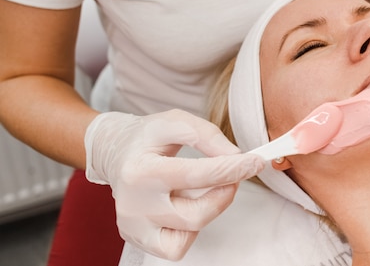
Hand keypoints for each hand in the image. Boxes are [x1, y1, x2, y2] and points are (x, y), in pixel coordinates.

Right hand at [84, 109, 264, 259]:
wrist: (114, 152)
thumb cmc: (146, 137)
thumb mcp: (174, 121)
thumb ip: (206, 135)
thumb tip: (236, 157)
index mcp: (140, 171)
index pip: (196, 175)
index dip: (232, 170)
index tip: (255, 163)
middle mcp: (133, 203)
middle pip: (196, 214)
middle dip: (224, 194)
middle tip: (232, 175)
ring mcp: (133, 225)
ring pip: (189, 233)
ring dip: (207, 210)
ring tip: (199, 188)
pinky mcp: (136, 237)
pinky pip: (176, 247)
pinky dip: (189, 229)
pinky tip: (183, 206)